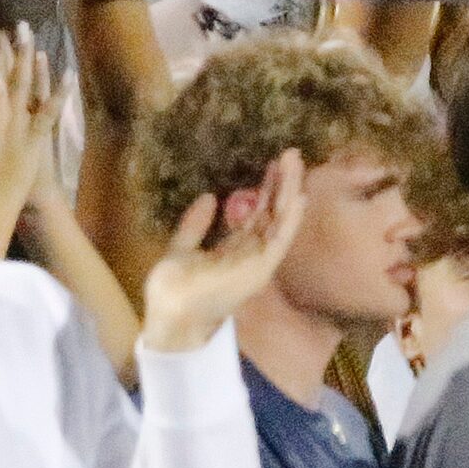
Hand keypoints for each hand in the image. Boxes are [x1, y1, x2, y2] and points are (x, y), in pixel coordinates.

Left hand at [141, 147, 307, 352]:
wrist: (170, 312)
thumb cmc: (172, 288)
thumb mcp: (183, 247)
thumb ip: (195, 225)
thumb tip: (209, 197)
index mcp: (235, 252)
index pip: (258, 216)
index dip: (266, 191)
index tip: (272, 165)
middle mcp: (252, 255)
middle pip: (273, 215)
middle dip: (283, 185)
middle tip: (291, 155)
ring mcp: (259, 262)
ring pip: (281, 221)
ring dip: (290, 192)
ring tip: (296, 162)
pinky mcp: (260, 268)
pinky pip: (280, 238)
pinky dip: (291, 217)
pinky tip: (298, 195)